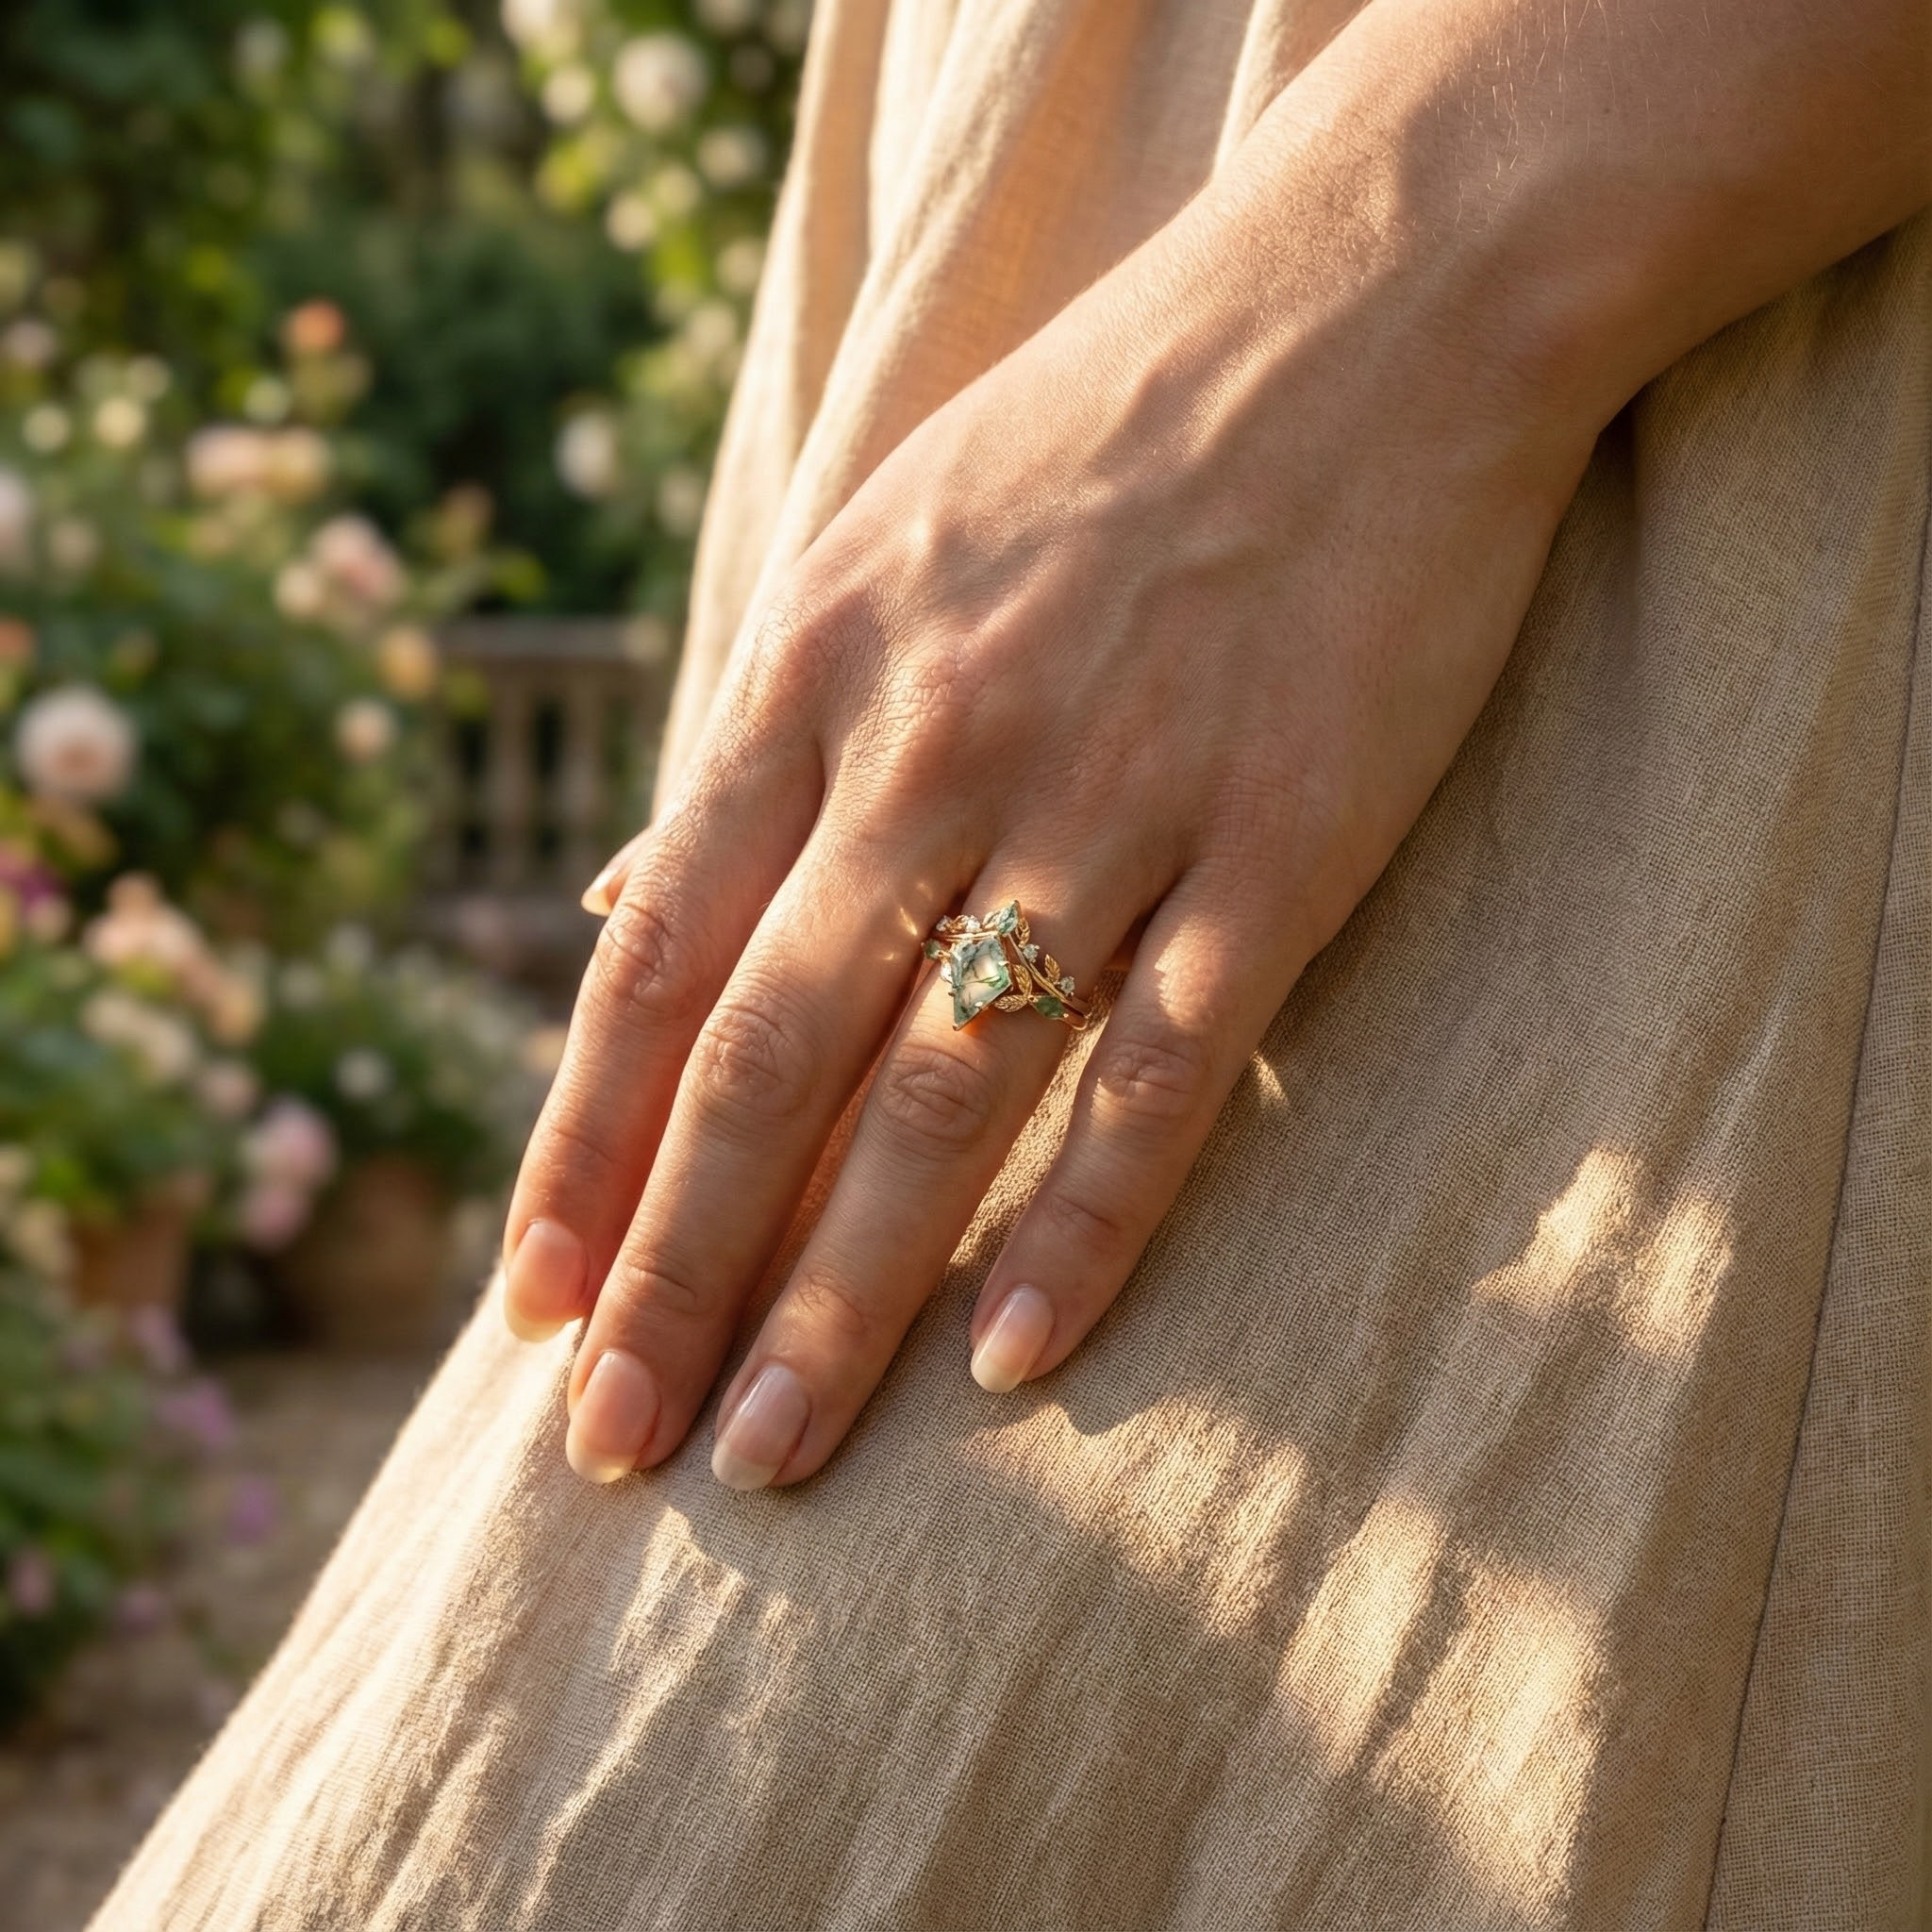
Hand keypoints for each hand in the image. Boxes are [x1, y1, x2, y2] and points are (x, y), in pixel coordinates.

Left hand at [500, 102, 1602, 1489]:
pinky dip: (1082, 1220)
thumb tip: (604, 903)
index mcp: (818, 664)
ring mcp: (1113, 797)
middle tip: (606, 1446)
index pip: (655, 957)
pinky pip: (1164, 1066)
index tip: (528, 1306)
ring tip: (768, 1453)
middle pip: (768, 1056)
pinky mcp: (1285, 839)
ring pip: (943, 1091)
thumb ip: (750, 741)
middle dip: (672, 1269)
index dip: (580, 1146)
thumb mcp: (877, 540)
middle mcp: (935, 744)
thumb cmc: (1111, 427)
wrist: (1379, 303)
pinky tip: (1005, 1358)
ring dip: (843, 1292)